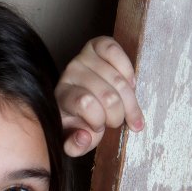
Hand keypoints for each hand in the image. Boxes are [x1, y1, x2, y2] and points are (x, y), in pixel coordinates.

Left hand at [55, 37, 143, 156]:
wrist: (85, 97)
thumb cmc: (81, 119)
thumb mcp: (76, 139)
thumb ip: (76, 146)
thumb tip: (85, 136)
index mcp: (61, 97)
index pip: (85, 103)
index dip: (99, 119)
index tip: (100, 127)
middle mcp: (69, 74)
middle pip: (107, 96)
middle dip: (118, 115)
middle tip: (116, 121)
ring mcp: (83, 57)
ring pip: (118, 79)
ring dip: (129, 100)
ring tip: (126, 108)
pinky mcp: (97, 44)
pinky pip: (117, 52)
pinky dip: (128, 72)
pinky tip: (130, 85)